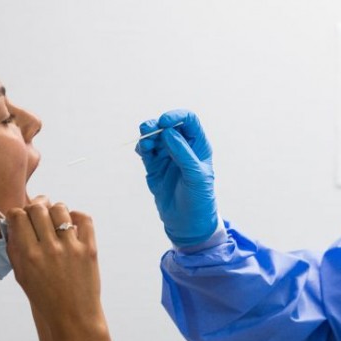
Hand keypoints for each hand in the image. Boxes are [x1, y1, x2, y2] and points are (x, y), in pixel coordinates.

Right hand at [5, 197, 101, 325]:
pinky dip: (76, 216)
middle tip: (37, 215)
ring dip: (55, 210)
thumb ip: (15, 249)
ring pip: (60, 209)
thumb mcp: (22, 276)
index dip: (17, 213)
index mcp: (29, 256)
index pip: (18, 216)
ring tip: (55, 220)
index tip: (20, 218)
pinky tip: (71, 224)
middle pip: (37, 208)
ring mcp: (71, 248)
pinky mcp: (89, 249)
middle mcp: (49, 249)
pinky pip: (84, 219)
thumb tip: (12, 224)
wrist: (73, 317)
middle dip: (34, 208)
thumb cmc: (45, 298)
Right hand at [135, 109, 217, 246]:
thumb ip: (183, 153)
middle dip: (157, 125)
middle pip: (167, 126)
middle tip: (148, 131)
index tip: (164, 122)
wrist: (187, 223)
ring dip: (147, 136)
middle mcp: (182, 147)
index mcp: (198, 146)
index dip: (176, 117)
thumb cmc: (199, 199)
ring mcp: (167, 156)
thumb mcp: (196, 176)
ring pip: (154, 137)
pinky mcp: (154, 166)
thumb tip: (168, 132)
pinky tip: (142, 151)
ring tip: (145, 145)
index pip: (188, 121)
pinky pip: (146, 151)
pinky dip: (142, 147)